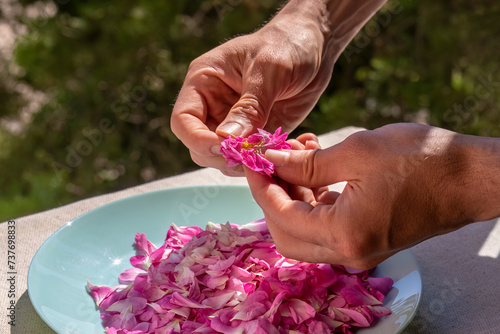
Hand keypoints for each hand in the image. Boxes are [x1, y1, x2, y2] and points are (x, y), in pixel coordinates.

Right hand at [171, 2, 334, 175]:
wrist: (313, 46)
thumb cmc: (287, 45)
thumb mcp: (269, 70)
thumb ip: (249, 105)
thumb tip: (225, 138)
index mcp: (203, 82)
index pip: (183, 120)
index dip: (198, 139)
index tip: (225, 147)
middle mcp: (211, 106)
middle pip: (199, 147)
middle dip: (223, 156)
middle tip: (253, 154)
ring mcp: (232, 123)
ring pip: (222, 159)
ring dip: (243, 163)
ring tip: (270, 153)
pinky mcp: (254, 135)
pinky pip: (248, 159)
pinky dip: (261, 163)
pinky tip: (281, 152)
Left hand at [245, 123, 499, 268]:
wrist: (471, 177)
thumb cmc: (423, 160)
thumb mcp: (357, 152)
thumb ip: (305, 163)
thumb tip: (270, 161)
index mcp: (345, 235)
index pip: (282, 216)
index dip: (260, 186)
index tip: (250, 160)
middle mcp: (349, 253)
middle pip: (286, 234)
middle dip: (271, 196)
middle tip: (268, 162)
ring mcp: (359, 250)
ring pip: (304, 231)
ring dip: (292, 196)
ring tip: (294, 155)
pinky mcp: (366, 240)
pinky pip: (325, 227)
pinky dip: (312, 201)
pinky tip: (313, 169)